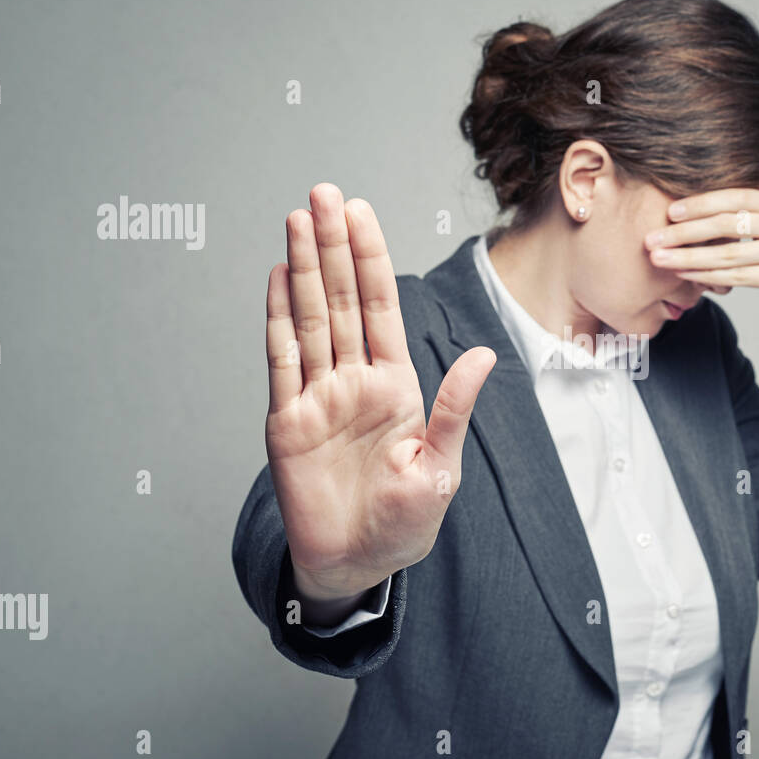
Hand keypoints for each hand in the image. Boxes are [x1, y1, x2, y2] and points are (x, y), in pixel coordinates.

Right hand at [264, 184, 495, 603]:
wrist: (357, 564)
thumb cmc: (404, 523)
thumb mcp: (440, 468)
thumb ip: (454, 409)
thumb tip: (483, 355)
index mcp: (396, 386)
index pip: (382, 309)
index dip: (371, 260)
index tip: (362, 214)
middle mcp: (355, 381)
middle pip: (341, 300)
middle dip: (333, 247)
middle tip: (324, 193)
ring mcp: (318, 397)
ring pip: (309, 320)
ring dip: (301, 269)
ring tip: (296, 219)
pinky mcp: (285, 421)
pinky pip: (281, 361)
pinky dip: (276, 319)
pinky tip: (274, 278)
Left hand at [644, 188, 758, 327]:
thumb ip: (754, 220)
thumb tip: (706, 217)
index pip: (736, 197)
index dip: (702, 201)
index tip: (670, 209)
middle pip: (727, 224)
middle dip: (684, 231)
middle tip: (651, 237)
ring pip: (729, 254)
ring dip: (689, 257)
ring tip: (659, 259)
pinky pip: (741, 277)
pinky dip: (710, 276)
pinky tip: (688, 276)